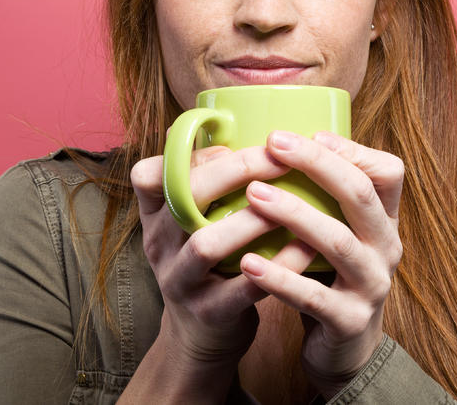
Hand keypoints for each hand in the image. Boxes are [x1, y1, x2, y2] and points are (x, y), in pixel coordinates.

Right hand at [130, 146, 317, 369]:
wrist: (202, 333)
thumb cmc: (211, 259)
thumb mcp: (194, 220)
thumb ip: (210, 180)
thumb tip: (244, 123)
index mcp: (155, 214)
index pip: (148, 173)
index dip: (187, 153)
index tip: (229, 144)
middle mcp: (158, 244)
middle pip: (184, 198)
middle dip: (235, 171)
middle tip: (279, 160)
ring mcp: (179, 280)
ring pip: (206, 243)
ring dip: (253, 220)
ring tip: (293, 203)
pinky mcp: (207, 312)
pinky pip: (244, 287)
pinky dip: (279, 265)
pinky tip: (308, 248)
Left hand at [238, 130, 403, 397]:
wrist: (344, 351)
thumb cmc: (329, 276)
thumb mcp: (337, 232)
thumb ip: (321, 196)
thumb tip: (272, 142)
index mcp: (383, 221)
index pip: (387, 172)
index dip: (351, 149)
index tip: (307, 132)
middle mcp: (386, 248)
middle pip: (360, 195)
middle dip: (316, 164)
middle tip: (274, 143)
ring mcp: (371, 286)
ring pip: (336, 242)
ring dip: (293, 214)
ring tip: (253, 195)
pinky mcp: (348, 321)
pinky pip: (312, 296)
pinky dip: (279, 277)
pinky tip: (248, 263)